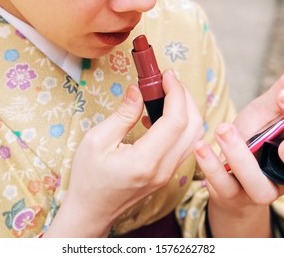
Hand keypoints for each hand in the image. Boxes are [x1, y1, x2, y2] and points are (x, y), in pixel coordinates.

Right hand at [46, 70, 203, 236]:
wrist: (92, 209)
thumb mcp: (97, 141)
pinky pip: (186, 144)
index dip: (175, 93)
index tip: (166, 75)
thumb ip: (123, 115)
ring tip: (167, 94)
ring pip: (194, 135)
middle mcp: (164, 169)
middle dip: (185, 97)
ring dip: (187, 110)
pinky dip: (182, 124)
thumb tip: (138, 90)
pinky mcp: (168, 173)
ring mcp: (169, 173)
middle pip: (193, 126)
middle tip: (168, 81)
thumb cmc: (89, 177)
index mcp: (145, 161)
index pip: (176, 121)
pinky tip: (162, 115)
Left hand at [194, 60, 283, 236]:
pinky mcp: (234, 197)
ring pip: (262, 188)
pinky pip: (225, 188)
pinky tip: (201, 146)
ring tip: (225, 130)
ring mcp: (263, 192)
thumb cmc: (256, 138)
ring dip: (243, 159)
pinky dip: (212, 167)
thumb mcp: (269, 112)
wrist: (227, 167)